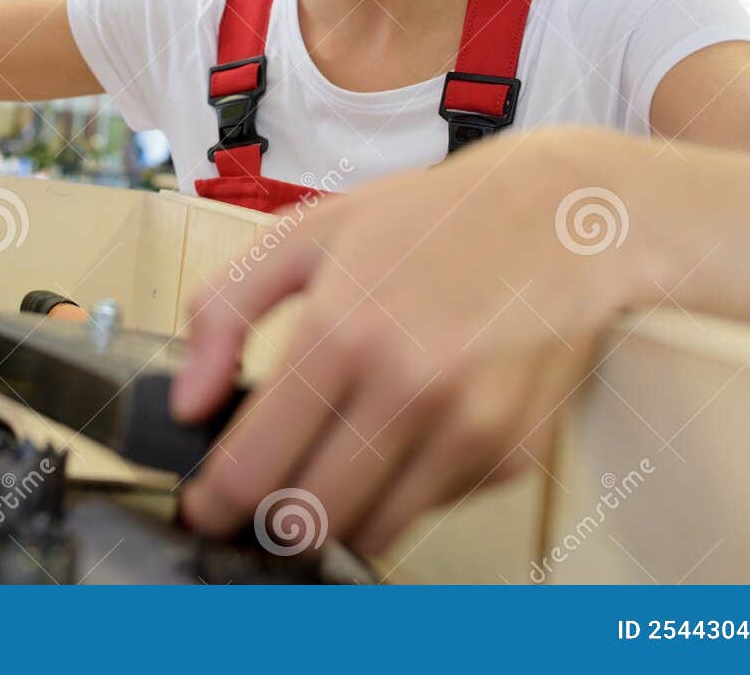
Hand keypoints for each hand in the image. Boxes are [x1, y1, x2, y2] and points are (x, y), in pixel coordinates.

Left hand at [171, 129, 663, 557]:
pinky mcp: (512, 453)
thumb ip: (226, 311)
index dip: (215, 502)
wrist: (562, 219)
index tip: (204, 509)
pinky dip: (408, 489)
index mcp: (341, 332)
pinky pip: (434, 509)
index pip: (254, 465)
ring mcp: (468, 429)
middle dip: (273, 516)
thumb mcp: (306, 236)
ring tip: (334, 463)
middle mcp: (407, 388)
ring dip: (340, 513)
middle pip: (308, 517)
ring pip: (372, 530)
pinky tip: (409, 434)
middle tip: (265, 492)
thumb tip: (188, 402)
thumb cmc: (428, 222)